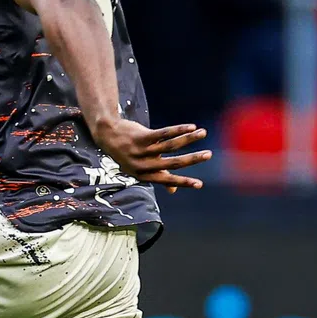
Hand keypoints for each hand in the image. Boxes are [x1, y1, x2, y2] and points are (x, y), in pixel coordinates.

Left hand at [92, 118, 210, 190]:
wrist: (107, 135)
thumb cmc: (127, 153)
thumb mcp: (139, 167)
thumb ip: (157, 176)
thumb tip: (173, 191)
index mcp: (143, 175)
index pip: (166, 180)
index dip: (183, 182)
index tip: (200, 184)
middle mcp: (141, 165)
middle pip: (172, 163)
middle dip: (192, 159)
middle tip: (209, 155)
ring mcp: (140, 151)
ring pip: (170, 146)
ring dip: (189, 139)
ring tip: (203, 133)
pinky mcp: (140, 136)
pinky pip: (163, 133)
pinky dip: (178, 130)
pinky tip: (191, 126)